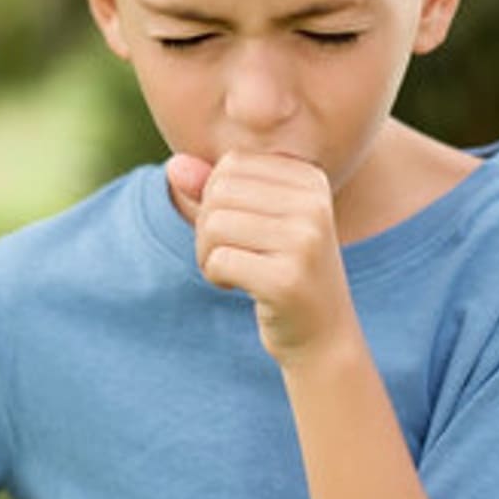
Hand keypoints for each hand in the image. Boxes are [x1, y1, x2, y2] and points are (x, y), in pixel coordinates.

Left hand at [166, 151, 362, 368]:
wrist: (324, 334)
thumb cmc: (283, 269)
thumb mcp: (253, 220)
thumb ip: (215, 190)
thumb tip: (174, 166)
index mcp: (311, 178)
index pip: (233, 164)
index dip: (216, 196)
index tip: (238, 228)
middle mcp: (314, 204)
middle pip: (220, 191)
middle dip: (207, 225)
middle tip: (228, 253)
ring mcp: (304, 242)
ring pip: (214, 224)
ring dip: (208, 253)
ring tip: (233, 270)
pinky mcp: (287, 279)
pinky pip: (218, 261)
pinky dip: (215, 275)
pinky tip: (238, 286)